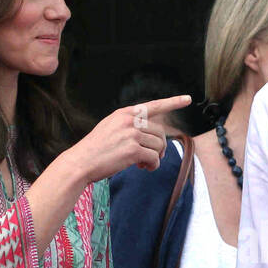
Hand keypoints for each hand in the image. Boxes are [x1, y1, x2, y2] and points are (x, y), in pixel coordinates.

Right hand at [67, 95, 190, 181]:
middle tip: (150, 158)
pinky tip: (142, 168)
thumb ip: (129, 126)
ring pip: (159, 146)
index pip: (153, 106)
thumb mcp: (110, 128)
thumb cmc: (95, 150)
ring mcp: (131, 134)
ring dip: (155, 158)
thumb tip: (152, 136)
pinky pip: (154, 158)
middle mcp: (129, 120)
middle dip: (159, 147)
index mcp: (125, 113)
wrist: (80, 163)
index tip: (187, 99)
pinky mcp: (133, 149)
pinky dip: (152, 166)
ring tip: (142, 164)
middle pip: (160, 133)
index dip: (172, 102)